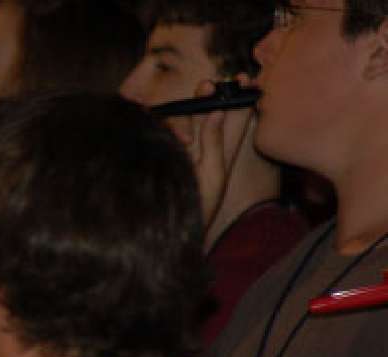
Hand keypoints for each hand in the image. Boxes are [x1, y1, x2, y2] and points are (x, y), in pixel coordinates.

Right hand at [175, 75, 255, 229]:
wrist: (168, 230)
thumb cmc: (198, 205)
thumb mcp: (212, 173)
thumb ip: (215, 141)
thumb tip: (218, 109)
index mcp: (222, 151)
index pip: (234, 117)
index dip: (239, 96)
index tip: (241, 80)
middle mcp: (201, 146)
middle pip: (206, 111)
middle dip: (209, 94)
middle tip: (210, 85)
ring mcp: (180, 148)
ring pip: (184, 117)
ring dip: (187, 114)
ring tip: (192, 124)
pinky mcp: (161, 150)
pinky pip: (161, 128)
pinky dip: (167, 127)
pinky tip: (175, 141)